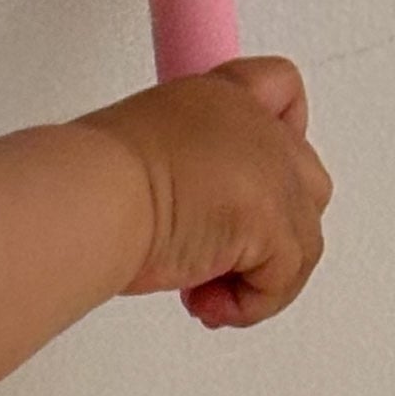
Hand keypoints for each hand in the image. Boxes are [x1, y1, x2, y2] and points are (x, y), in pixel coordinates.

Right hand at [87, 58, 332, 327]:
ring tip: (203, 295)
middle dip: (268, 232)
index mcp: (217, 99)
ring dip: (253, 280)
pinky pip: (284, 279)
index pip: (281, 89)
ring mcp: (273, 172)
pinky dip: (248, 305)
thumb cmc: (88, 183)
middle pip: (306, 182)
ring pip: (301, 240)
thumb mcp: (133, 158)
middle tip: (215, 259)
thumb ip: (178, 171)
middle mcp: (255, 127)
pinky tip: (205, 305)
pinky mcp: (274, 220)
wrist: (90, 200)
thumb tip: (174, 221)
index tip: (246, 185)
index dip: (280, 137)